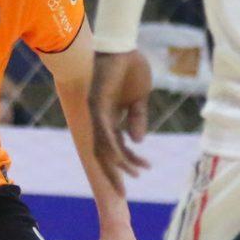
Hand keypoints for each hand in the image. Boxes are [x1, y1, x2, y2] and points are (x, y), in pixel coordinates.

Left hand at [87, 48, 153, 192]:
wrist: (122, 44)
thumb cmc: (130, 65)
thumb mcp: (140, 98)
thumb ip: (138, 118)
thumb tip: (137, 141)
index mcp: (110, 117)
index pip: (117, 146)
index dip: (128, 161)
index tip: (143, 171)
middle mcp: (99, 119)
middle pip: (105, 153)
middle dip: (115, 174)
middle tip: (124, 194)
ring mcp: (96, 113)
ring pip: (103, 147)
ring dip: (119, 163)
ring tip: (137, 174)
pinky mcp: (96, 106)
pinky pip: (104, 133)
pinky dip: (114, 147)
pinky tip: (125, 157)